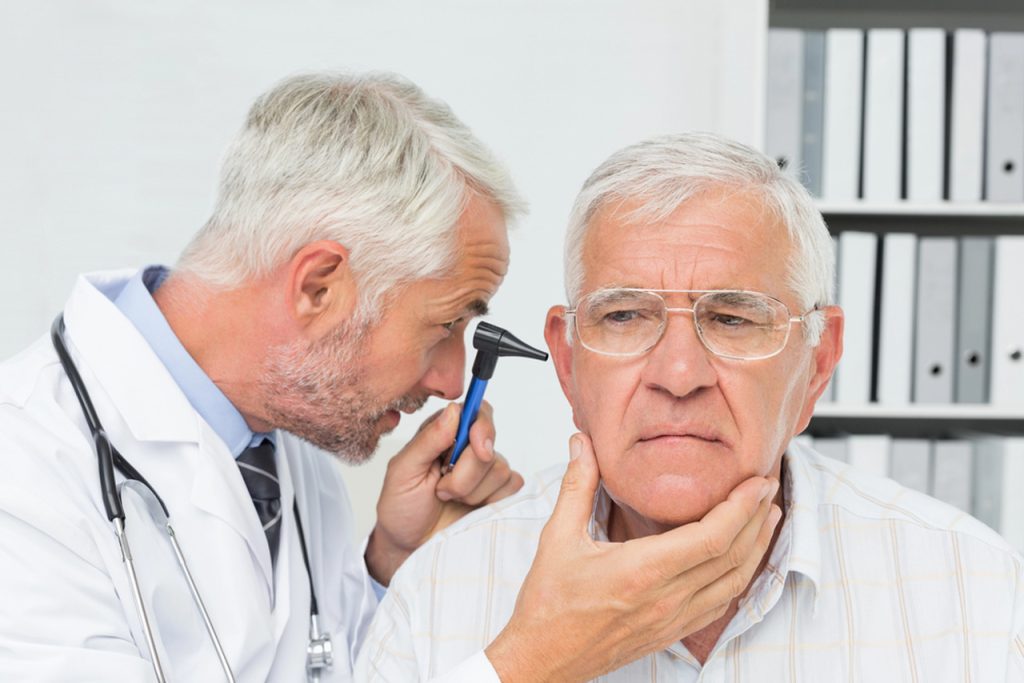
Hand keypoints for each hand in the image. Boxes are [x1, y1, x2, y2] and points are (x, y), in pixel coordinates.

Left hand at [365, 401, 523, 584]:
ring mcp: (486, 472)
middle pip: (488, 443)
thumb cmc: (401, 508)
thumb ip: (428, 440)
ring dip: (471, 491)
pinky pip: (512, 488)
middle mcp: (468, 448)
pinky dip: (489, 501)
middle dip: (466, 472)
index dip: (481, 425)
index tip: (476, 445)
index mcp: (444, 434)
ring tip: (450, 500)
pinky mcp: (500, 494)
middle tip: (442, 489)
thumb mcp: (403, 472)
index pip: (476, 412)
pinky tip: (470, 509)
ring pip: (500, 469)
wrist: (410, 547)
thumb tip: (455, 410)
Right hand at [485, 433, 780, 681]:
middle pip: (733, 556)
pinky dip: (739, 577)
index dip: (741, 507)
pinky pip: (720, 604)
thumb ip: (576, 486)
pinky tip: (742, 560)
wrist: (543, 660)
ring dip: (756, 547)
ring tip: (767, 517)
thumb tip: (581, 443)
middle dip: (757, 518)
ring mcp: (673, 619)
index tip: (756, 481)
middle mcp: (666, 598)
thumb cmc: (548, 606)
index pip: (712, 536)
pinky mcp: (672, 633)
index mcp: (642, 571)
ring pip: (734, 582)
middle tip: (768, 486)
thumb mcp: (557, 539)